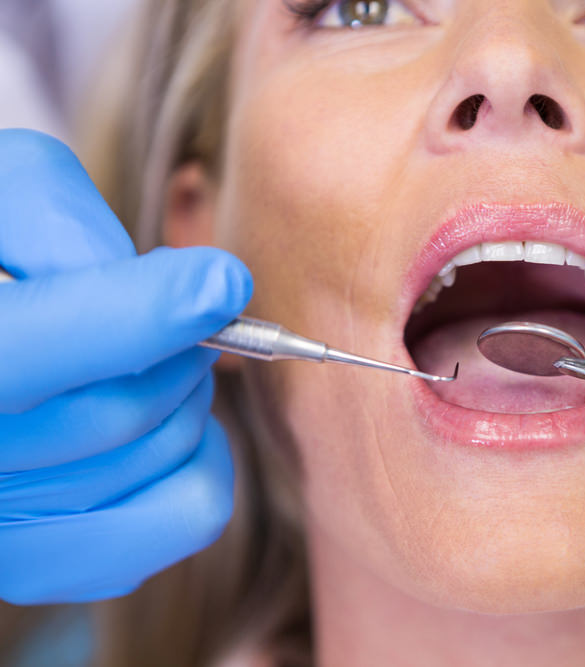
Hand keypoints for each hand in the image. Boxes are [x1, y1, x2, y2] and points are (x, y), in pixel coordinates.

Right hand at [0, 129, 251, 603]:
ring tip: (156, 360)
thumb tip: (175, 290)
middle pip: (116, 411)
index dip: (138, 315)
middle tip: (184, 309)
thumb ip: (56, 223)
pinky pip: (188, 514)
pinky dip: (207, 454)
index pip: (20, 356)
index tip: (223, 281)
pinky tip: (173, 420)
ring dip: (191, 392)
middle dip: (178, 346)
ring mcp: (3, 529)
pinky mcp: (50, 558)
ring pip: (163, 457)